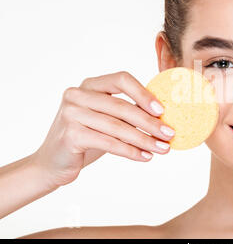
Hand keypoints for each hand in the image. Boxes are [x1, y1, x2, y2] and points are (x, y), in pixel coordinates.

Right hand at [31, 71, 175, 187]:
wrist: (52, 164)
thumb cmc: (86, 138)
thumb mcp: (107, 120)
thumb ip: (127, 112)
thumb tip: (164, 117)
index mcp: (90, 85)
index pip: (121, 79)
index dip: (143, 93)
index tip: (162, 110)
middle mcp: (77, 94)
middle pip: (122, 106)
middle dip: (150, 122)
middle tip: (170, 134)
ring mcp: (71, 114)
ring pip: (117, 127)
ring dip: (144, 139)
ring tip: (163, 149)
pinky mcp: (70, 135)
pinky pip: (108, 143)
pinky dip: (130, 151)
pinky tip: (145, 156)